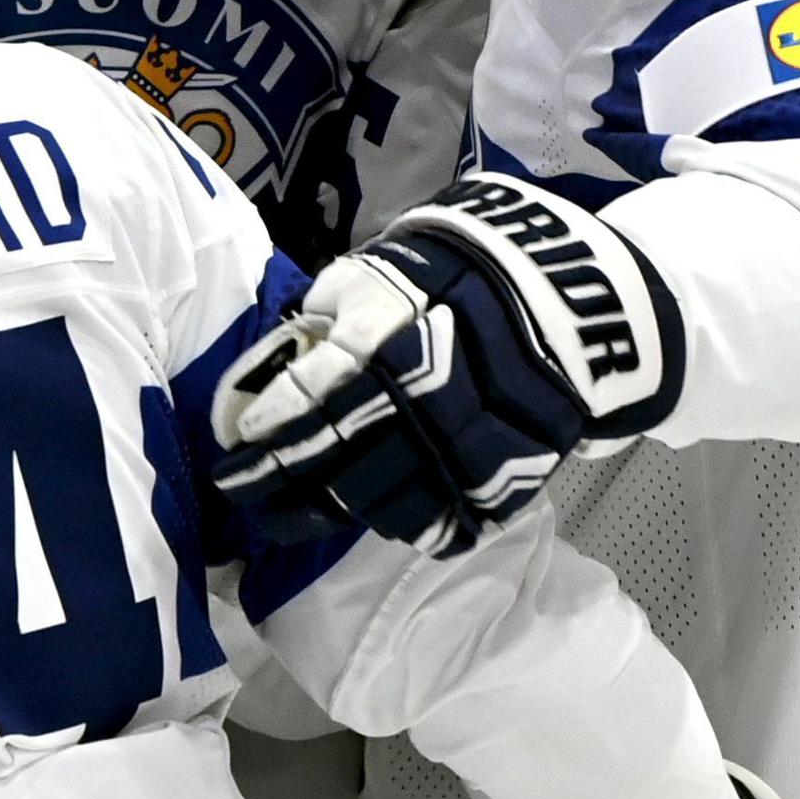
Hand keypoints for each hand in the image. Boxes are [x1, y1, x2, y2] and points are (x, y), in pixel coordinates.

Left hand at [212, 174, 679, 557]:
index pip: (307, 403)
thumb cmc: (451, 277)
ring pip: (380, 506)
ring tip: (299, 510)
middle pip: (334, 464)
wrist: (563, 298)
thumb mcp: (379, 274)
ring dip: (333, 510)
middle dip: (278, 486)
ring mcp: (466, 449)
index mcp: (386, 344)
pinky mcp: (504, 482)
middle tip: (244, 496)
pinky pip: (441, 524)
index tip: (236, 450)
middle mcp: (421, 404)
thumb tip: (278, 364)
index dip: (265, 434)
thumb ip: (326, 320)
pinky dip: (402, 524)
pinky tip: (374, 514)